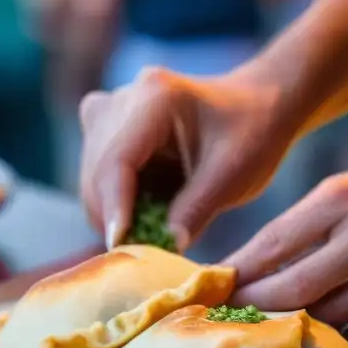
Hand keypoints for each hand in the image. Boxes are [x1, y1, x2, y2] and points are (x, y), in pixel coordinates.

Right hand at [79, 67, 292, 249]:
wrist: (256, 108)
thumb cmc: (252, 134)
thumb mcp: (233, 174)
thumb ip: (195, 211)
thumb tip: (163, 250)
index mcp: (156, 98)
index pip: (116, 160)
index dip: (114, 207)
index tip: (119, 246)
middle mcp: (122, 100)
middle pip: (96, 173)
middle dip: (116, 217)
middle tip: (151, 249)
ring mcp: (108, 114)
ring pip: (92, 181)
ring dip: (118, 213)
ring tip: (159, 226)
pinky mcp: (105, 132)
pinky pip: (98, 180)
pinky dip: (120, 205)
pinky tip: (152, 209)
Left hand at [223, 152, 347, 337]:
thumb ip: (307, 221)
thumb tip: (254, 264)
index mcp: (343, 198)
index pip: (273, 245)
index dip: (239, 273)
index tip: (215, 289)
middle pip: (294, 288)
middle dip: (256, 307)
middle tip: (234, 319)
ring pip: (331, 316)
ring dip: (300, 325)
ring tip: (276, 330)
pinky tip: (331, 333)